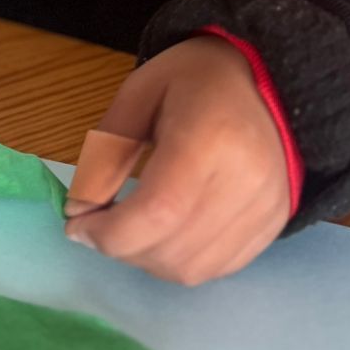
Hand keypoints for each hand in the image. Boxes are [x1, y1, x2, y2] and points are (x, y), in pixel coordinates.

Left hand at [65, 37, 291, 284]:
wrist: (271, 83)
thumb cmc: (197, 80)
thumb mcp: (138, 97)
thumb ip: (106, 155)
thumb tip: (79, 212)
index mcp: (210, 140)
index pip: (156, 212)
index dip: (108, 233)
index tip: (76, 225)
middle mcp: (245, 183)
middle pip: (170, 249)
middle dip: (120, 247)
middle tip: (99, 224)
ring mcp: (265, 211)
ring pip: (191, 270)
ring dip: (147, 259)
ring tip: (133, 228)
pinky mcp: (272, 227)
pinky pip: (216, 269)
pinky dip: (179, 262)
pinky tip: (166, 233)